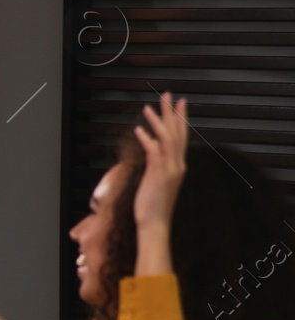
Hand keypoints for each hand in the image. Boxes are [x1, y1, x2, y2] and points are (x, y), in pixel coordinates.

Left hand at [132, 93, 187, 276]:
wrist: (155, 224)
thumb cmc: (153, 207)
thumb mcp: (157, 182)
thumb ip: (157, 167)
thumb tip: (151, 154)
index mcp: (178, 166)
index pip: (181, 137)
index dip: (180, 120)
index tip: (178, 104)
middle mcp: (177, 165)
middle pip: (177, 133)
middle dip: (172, 113)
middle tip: (168, 95)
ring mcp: (169, 169)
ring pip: (167, 138)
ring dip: (158, 121)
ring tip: (149, 106)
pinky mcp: (159, 174)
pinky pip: (153, 152)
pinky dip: (147, 139)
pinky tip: (140, 130)